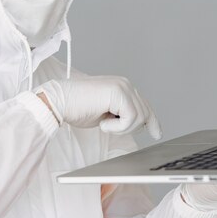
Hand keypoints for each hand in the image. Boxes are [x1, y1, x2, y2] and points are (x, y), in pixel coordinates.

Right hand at [36, 76, 161, 139]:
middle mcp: (125, 84)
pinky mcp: (118, 92)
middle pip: (145, 113)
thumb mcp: (105, 113)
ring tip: (103, 122)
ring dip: (121, 128)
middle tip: (107, 126)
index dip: (152, 121)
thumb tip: (137, 123)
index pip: (144, 105)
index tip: (157, 133)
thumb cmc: (76, 108)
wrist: (59, 102)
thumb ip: (121, 114)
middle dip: (129, 128)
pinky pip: (131, 118)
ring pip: (139, 118)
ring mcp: (123, 86)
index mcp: (122, 87)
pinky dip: (117, 127)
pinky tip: (102, 122)